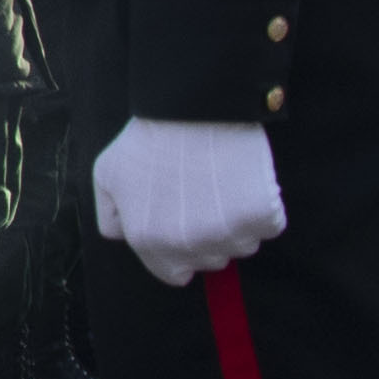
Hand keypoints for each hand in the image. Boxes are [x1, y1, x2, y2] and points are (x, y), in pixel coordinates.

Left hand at [91, 117, 287, 282]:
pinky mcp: (262, 216)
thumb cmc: (151, 137)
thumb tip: (125, 237)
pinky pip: (270, 225)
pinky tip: (247, 180)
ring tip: (225, 184)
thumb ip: (110, 216)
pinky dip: (265, 208)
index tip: (188, 227)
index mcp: (151, 242)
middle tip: (205, 196)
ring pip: (243, 244)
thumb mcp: (108, 174)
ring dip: (238, 223)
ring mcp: (228, 233)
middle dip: (208, 236)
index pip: (175, 274)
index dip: (181, 252)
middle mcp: (189, 246)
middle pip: (211, 260)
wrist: (194, 105)